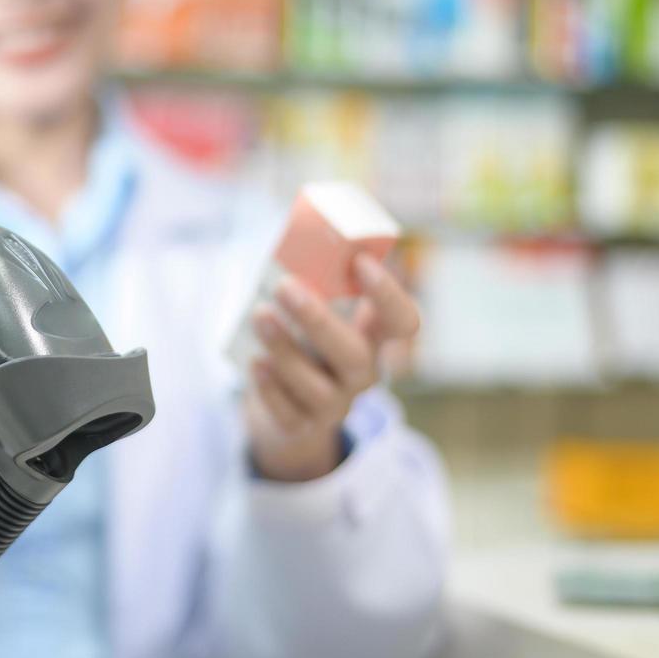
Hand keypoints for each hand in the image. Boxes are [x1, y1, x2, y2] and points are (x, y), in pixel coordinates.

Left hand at [244, 252, 420, 481]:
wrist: (285, 408)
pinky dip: (270, 389)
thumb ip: (310, 278)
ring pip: (317, 387)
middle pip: (355, 356)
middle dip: (319, 320)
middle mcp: (361, 373)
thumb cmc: (301, 341)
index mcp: (372, 339)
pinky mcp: (301, 427)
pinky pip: (289, 415)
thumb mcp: (314, 310)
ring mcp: (334, 404)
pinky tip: (255, 363)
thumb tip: (291, 230)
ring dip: (286, 349)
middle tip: (285, 286)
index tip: (360, 262)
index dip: (389, 295)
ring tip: (259, 316)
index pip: (403, 322)